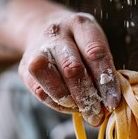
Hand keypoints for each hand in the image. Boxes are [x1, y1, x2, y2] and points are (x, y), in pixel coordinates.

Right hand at [18, 11, 120, 125]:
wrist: (41, 28)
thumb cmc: (78, 43)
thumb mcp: (94, 45)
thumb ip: (102, 69)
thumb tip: (110, 103)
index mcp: (80, 25)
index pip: (95, 53)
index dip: (106, 81)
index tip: (113, 102)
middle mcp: (56, 34)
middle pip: (72, 68)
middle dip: (87, 96)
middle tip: (97, 113)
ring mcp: (37, 50)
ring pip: (51, 80)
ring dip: (70, 102)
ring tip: (83, 111)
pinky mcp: (24, 68)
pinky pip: (40, 92)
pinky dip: (58, 105)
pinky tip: (70, 107)